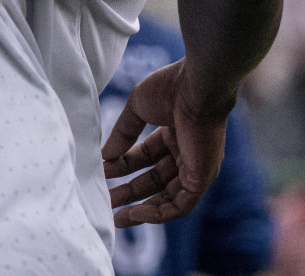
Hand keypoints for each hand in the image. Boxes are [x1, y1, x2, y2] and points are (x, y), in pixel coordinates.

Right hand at [101, 60, 231, 226]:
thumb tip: (105, 156)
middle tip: (106, 200)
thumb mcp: (138, 108)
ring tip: (116, 216)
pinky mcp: (202, 179)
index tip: (102, 168)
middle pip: (155, 180)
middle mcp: (187, 152)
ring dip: (142, 208)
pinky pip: (181, 206)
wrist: (196, 87)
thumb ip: (122, 132)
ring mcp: (196, 167)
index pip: (146, 156)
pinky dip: (158, 214)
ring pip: (168, 197)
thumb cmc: (170, 88)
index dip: (123, 164)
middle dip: (130, 191)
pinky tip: (135, 213)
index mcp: (174, 132)